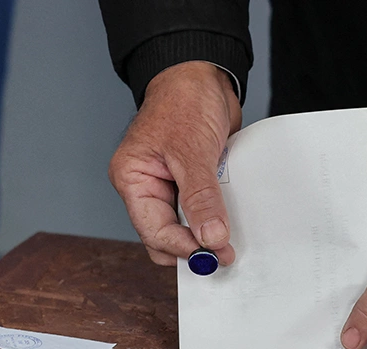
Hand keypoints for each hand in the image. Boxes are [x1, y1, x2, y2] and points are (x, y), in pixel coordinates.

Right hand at [108, 62, 241, 265]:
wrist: (204, 74)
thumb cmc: (185, 100)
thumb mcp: (192, 151)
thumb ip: (201, 197)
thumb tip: (210, 237)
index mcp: (132, 179)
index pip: (154, 230)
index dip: (183, 247)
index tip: (214, 255)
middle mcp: (147, 187)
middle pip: (166, 237)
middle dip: (194, 248)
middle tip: (225, 254)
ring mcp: (170, 187)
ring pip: (185, 228)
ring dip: (206, 236)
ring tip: (231, 242)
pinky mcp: (191, 184)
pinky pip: (202, 212)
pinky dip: (217, 220)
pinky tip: (233, 223)